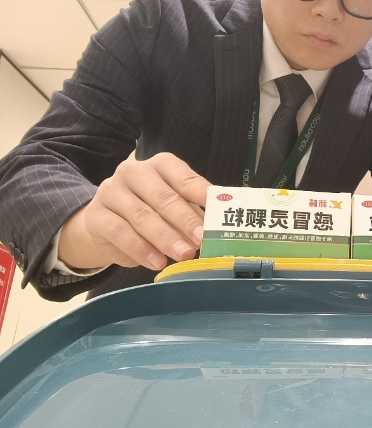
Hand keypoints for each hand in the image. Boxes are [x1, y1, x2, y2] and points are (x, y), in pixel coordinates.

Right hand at [59, 153, 210, 270]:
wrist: (106, 224)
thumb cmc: (152, 211)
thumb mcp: (175, 207)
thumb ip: (194, 212)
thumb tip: (218, 227)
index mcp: (161, 165)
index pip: (184, 178)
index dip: (202, 195)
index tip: (218, 212)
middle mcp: (134, 172)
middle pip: (163, 197)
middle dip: (185, 221)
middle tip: (201, 240)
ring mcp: (112, 192)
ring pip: (142, 216)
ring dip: (166, 238)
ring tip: (184, 254)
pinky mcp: (96, 216)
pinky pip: (120, 233)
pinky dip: (141, 249)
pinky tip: (157, 262)